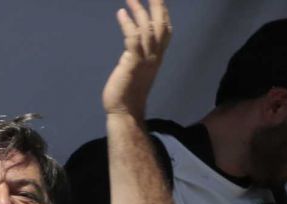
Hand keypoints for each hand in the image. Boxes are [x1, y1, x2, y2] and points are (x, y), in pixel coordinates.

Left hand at [102, 0, 171, 118]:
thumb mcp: (137, 69)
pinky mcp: (132, 63)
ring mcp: (145, 59)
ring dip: (139, 10)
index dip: (163, 13)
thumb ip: (138, 55)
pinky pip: (133, 39)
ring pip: (147, 28)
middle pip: (160, 24)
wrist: (125, 111)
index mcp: (157, 56)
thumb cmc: (128, 92)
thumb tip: (134, 42)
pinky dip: (128, 25)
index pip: (165, 30)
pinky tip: (121, 14)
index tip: (158, 0)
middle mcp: (155, 55)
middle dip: (156, 5)